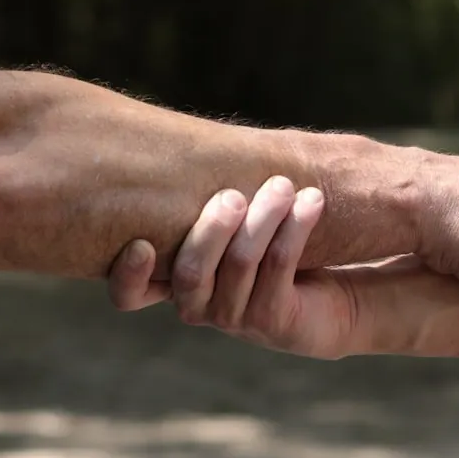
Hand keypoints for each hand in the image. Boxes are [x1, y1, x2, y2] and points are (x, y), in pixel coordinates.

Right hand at [108, 179, 362, 359]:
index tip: (141, 244)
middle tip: (233, 194)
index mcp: (173, 282)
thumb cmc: (268, 245)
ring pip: (240, 262)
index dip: (130, 275)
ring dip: (264, 216)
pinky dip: (295, 227)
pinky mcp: (275, 319)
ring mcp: (235, 317)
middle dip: (213, 227)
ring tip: (283, 184)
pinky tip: (311, 201)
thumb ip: (207, 200)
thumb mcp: (230, 223)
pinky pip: (279, 266)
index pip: (130, 296)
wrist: (328, 290)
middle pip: (191, 271)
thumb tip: (184, 138)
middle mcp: (198, 305)